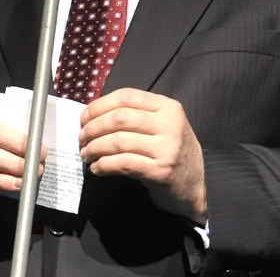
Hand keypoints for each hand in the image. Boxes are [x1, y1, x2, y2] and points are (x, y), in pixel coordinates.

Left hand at [79, 88, 206, 224]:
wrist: (198, 183)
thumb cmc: (174, 151)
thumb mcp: (164, 126)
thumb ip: (139, 116)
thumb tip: (95, 116)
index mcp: (168, 107)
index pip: (127, 96)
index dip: (100, 105)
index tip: (84, 117)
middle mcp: (170, 123)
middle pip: (120, 118)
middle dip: (93, 128)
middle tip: (81, 138)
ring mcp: (167, 147)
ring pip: (118, 142)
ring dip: (94, 148)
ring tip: (86, 155)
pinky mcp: (160, 170)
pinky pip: (123, 164)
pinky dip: (104, 165)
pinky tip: (97, 168)